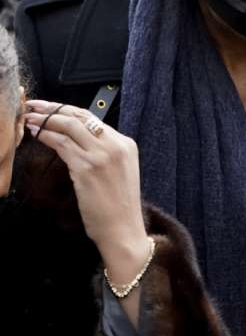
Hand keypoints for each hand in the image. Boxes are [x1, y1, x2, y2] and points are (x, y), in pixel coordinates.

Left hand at [24, 101, 147, 271]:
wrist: (123, 229)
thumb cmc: (118, 206)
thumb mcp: (118, 171)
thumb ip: (104, 153)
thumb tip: (77, 140)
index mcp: (126, 144)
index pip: (93, 118)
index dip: (67, 110)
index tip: (50, 107)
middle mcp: (115, 146)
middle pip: (80, 117)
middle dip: (53, 108)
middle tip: (33, 106)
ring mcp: (101, 156)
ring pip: (68, 126)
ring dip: (44, 120)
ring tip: (28, 119)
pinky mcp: (86, 168)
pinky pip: (62, 144)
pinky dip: (46, 136)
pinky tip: (36, 135)